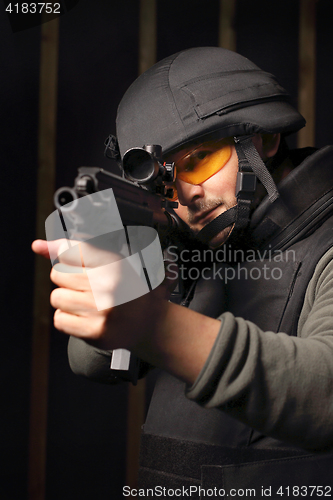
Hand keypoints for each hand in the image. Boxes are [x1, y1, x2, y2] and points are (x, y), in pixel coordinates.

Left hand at [32, 238, 220, 383]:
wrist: (150, 323)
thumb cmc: (128, 289)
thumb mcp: (110, 262)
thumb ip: (73, 251)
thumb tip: (37, 245)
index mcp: (115, 264)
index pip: (71, 251)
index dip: (68, 256)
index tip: (74, 263)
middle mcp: (108, 286)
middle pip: (58, 274)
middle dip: (68, 279)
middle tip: (89, 286)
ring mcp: (101, 310)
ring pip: (57, 297)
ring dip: (67, 300)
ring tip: (88, 302)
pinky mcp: (94, 332)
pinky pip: (59, 320)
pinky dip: (68, 318)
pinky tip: (85, 316)